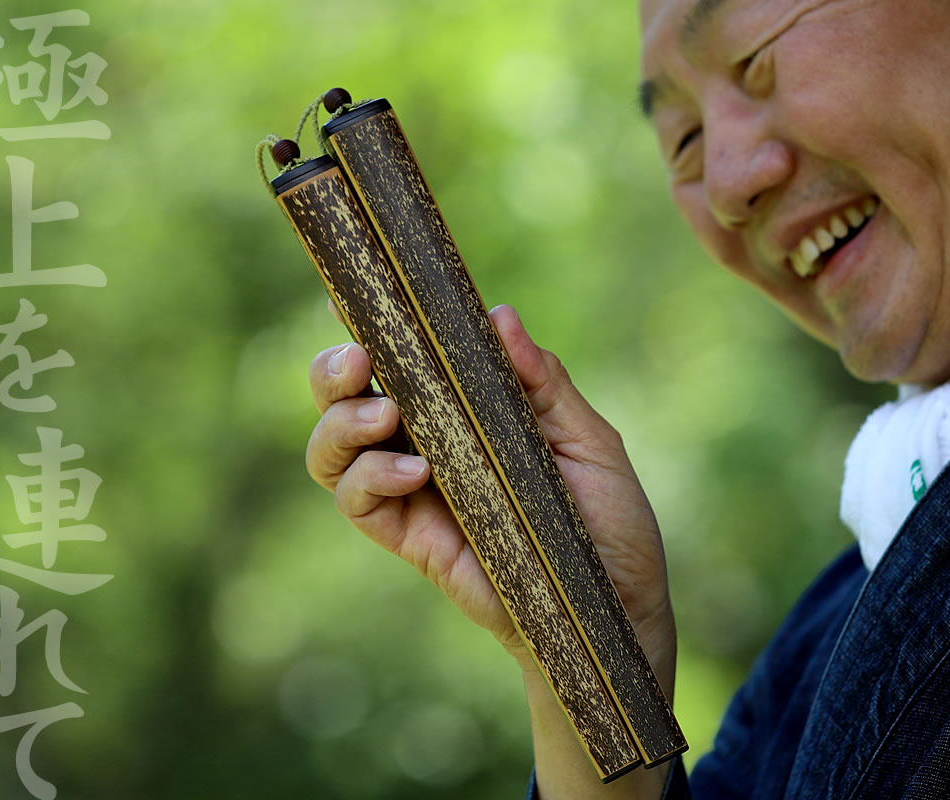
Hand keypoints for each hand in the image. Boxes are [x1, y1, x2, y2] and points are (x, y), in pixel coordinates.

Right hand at [306, 304, 674, 676]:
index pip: (405, 361)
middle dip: (332, 370)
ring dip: (341, 422)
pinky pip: (357, 503)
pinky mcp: (411, 539)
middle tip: (358, 358)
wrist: (617, 605)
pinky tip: (415, 473)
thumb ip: (545, 385)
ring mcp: (414, 493)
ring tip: (384, 415)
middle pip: (345, 397)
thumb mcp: (587, 441)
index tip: (355, 295)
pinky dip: (369, 478)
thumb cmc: (609, 521)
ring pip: (332, 450)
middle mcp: (428, 445)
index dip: (369, 326)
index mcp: (466, 411)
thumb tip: (501, 316)